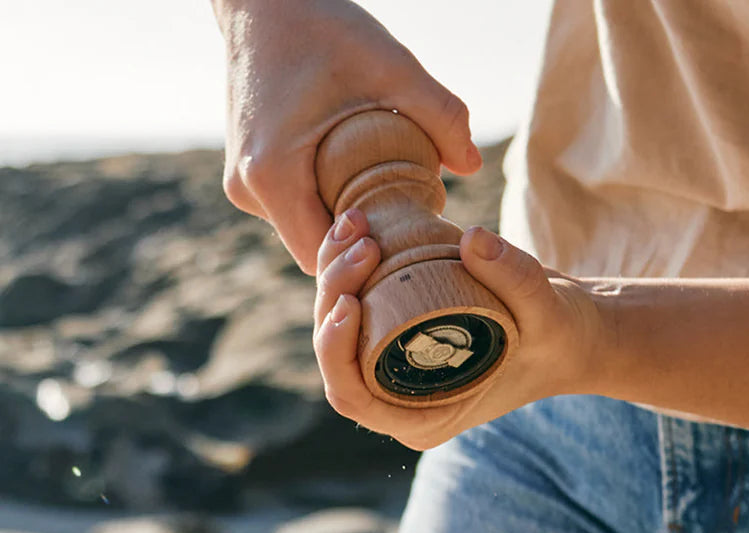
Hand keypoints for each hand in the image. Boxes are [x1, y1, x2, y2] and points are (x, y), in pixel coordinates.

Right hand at [212, 0, 481, 273]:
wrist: (264, 0)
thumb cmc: (325, 27)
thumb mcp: (391, 65)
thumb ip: (439, 115)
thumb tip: (474, 166)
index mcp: (270, 174)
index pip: (321, 258)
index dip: (363, 262)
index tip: (402, 237)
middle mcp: (248, 190)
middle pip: (315, 253)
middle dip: (360, 254)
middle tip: (408, 232)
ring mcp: (244, 187)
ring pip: (306, 235)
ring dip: (347, 233)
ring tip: (391, 209)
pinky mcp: (250, 177)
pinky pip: (299, 213)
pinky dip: (331, 211)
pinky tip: (365, 192)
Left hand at [312, 210, 603, 449]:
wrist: (572, 330)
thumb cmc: (562, 337)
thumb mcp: (550, 313)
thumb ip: (517, 279)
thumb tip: (472, 239)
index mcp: (423, 417)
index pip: (353, 396)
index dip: (335, 351)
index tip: (350, 300)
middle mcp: (399, 397)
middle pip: (335, 354)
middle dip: (333, 294)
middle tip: (361, 240)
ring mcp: (395, 365)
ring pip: (337, 323)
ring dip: (334, 270)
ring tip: (356, 222)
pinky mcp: (398, 332)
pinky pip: (356, 301)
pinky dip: (349, 263)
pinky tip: (359, 223)